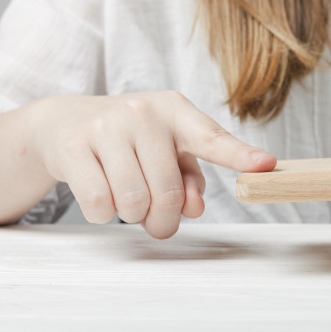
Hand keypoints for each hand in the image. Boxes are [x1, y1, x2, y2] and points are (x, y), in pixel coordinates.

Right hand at [28, 91, 275, 237]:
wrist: (64, 122)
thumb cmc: (129, 140)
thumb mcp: (165, 149)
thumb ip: (189, 177)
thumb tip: (195, 208)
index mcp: (175, 110)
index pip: (212, 138)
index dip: (240, 156)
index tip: (266, 165)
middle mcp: (143, 112)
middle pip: (167, 191)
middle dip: (164, 219)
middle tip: (158, 221)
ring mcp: (106, 126)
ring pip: (132, 202)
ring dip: (132, 216)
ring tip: (127, 199)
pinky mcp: (73, 147)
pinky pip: (99, 204)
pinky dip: (103, 214)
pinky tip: (101, 194)